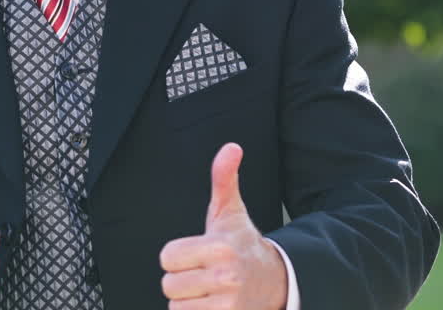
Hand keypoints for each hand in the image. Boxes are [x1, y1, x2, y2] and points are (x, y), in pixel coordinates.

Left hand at [160, 143, 287, 309]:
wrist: (275, 279)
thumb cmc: (244, 245)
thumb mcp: (231, 212)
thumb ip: (224, 178)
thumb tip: (230, 149)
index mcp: (219, 247)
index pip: (167, 257)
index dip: (178, 256)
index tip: (196, 254)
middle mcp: (224, 276)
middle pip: (169, 284)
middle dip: (183, 279)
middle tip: (203, 272)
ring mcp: (227, 303)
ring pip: (177, 306)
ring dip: (189, 300)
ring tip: (208, 289)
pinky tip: (212, 303)